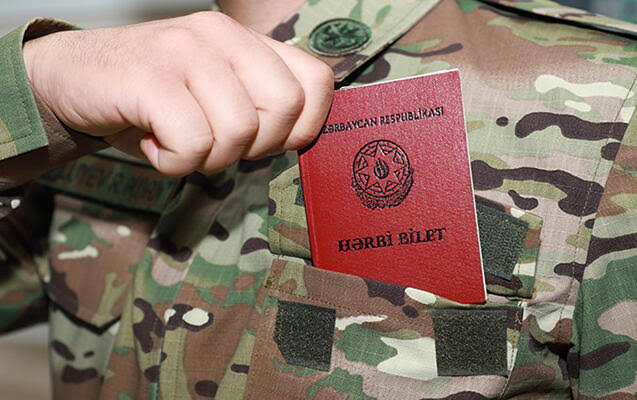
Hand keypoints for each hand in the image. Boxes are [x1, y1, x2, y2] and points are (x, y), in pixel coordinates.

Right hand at [22, 12, 333, 175]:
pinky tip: (152, 143)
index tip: (261, 141)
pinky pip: (192, 144)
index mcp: (246, 40)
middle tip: (215, 144)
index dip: (300, 128)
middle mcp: (221, 35)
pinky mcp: (149, 77)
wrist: (71, 79)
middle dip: (256, 147)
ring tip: (176, 141)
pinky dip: (174, 162)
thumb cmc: (153, 100)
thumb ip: (259, 107)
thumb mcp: (217, 95)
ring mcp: (185, 51)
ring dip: (208, 158)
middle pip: (285, 108)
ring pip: (238, 131)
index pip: (316, 83)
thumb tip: (299, 139)